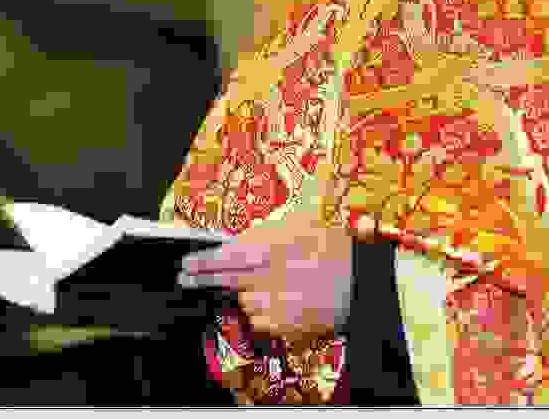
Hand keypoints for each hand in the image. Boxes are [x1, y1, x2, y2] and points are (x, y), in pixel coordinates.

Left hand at [177, 208, 353, 337]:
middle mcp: (266, 275)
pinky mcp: (281, 323)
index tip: (187, 263)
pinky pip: (261, 319)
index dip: (202, 261)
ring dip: (250, 293)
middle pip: (224, 278)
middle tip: (186, 276)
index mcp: (271, 248)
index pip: (224, 256)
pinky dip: (267, 312)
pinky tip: (286, 301)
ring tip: (275, 285)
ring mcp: (273, 302)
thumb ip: (267, 232)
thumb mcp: (303, 225)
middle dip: (202, 277)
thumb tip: (238, 241)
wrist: (361, 283)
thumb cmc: (336, 249)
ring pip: (244, 300)